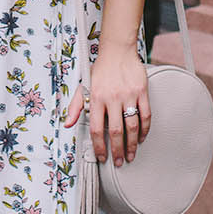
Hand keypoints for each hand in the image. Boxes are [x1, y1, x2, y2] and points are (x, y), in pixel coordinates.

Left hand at [63, 43, 148, 166]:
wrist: (117, 51)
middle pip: (115, 131)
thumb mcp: (83, 86)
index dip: (99, 146)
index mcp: (96, 98)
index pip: (96, 128)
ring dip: (132, 144)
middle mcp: (112, 98)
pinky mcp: (142, 92)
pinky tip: (141, 137)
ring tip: (131, 154)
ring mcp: (129, 95)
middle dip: (117, 150)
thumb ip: (75, 106)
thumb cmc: (100, 70)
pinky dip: (144, 129)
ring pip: (132, 126)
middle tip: (119, 162)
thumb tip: (67, 124)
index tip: (101, 157)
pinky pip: (146, 115)